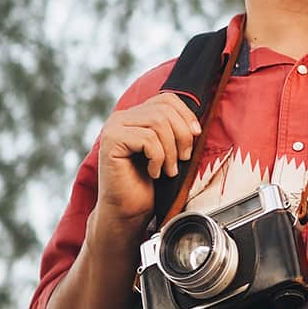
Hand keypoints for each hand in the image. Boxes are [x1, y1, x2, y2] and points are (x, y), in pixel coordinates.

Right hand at [94, 92, 200, 228]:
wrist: (128, 209)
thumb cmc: (149, 183)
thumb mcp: (168, 149)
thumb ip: (175, 129)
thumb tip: (196, 123)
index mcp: (136, 115)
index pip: (167, 99)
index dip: (186, 115)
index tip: (196, 136)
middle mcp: (122, 117)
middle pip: (164, 110)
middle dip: (181, 136)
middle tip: (182, 159)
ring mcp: (114, 127)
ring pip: (157, 123)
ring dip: (171, 150)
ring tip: (169, 170)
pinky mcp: (111, 140)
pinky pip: (147, 139)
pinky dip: (158, 158)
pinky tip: (153, 172)